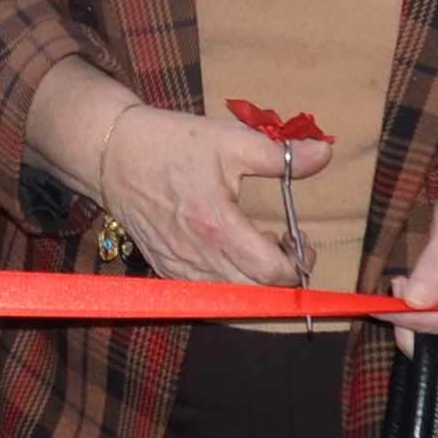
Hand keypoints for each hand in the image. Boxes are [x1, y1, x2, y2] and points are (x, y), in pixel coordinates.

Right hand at [98, 104, 330, 288]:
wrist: (114, 154)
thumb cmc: (171, 143)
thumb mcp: (230, 140)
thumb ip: (281, 155)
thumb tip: (324, 153)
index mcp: (216, 225)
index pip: (270, 272)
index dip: (296, 262)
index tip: (300, 237)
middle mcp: (196, 257)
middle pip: (255, 293)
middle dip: (281, 273)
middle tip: (286, 240)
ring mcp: (178, 269)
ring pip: (232, 297)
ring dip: (254, 278)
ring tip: (256, 242)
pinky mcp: (165, 270)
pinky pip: (206, 293)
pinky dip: (228, 281)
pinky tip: (229, 250)